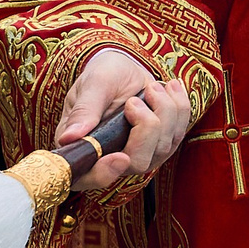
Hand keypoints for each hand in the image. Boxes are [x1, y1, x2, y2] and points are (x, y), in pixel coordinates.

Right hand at [55, 48, 190, 193]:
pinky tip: (170, 88)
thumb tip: (69, 138)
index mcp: (82, 147)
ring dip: (164, 111)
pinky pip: (179, 133)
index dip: (104, 174)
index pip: (88, 178)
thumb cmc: (102, 76)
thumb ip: (84, 110)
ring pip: (162, 148)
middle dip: (146, 128)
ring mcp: (139, 154)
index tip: (120, 158)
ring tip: (151, 87)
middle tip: (135, 100)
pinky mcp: (160, 144)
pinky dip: (180, 107)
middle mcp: (111, 158)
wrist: (124, 69)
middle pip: (137, 163)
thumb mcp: (91, 86)